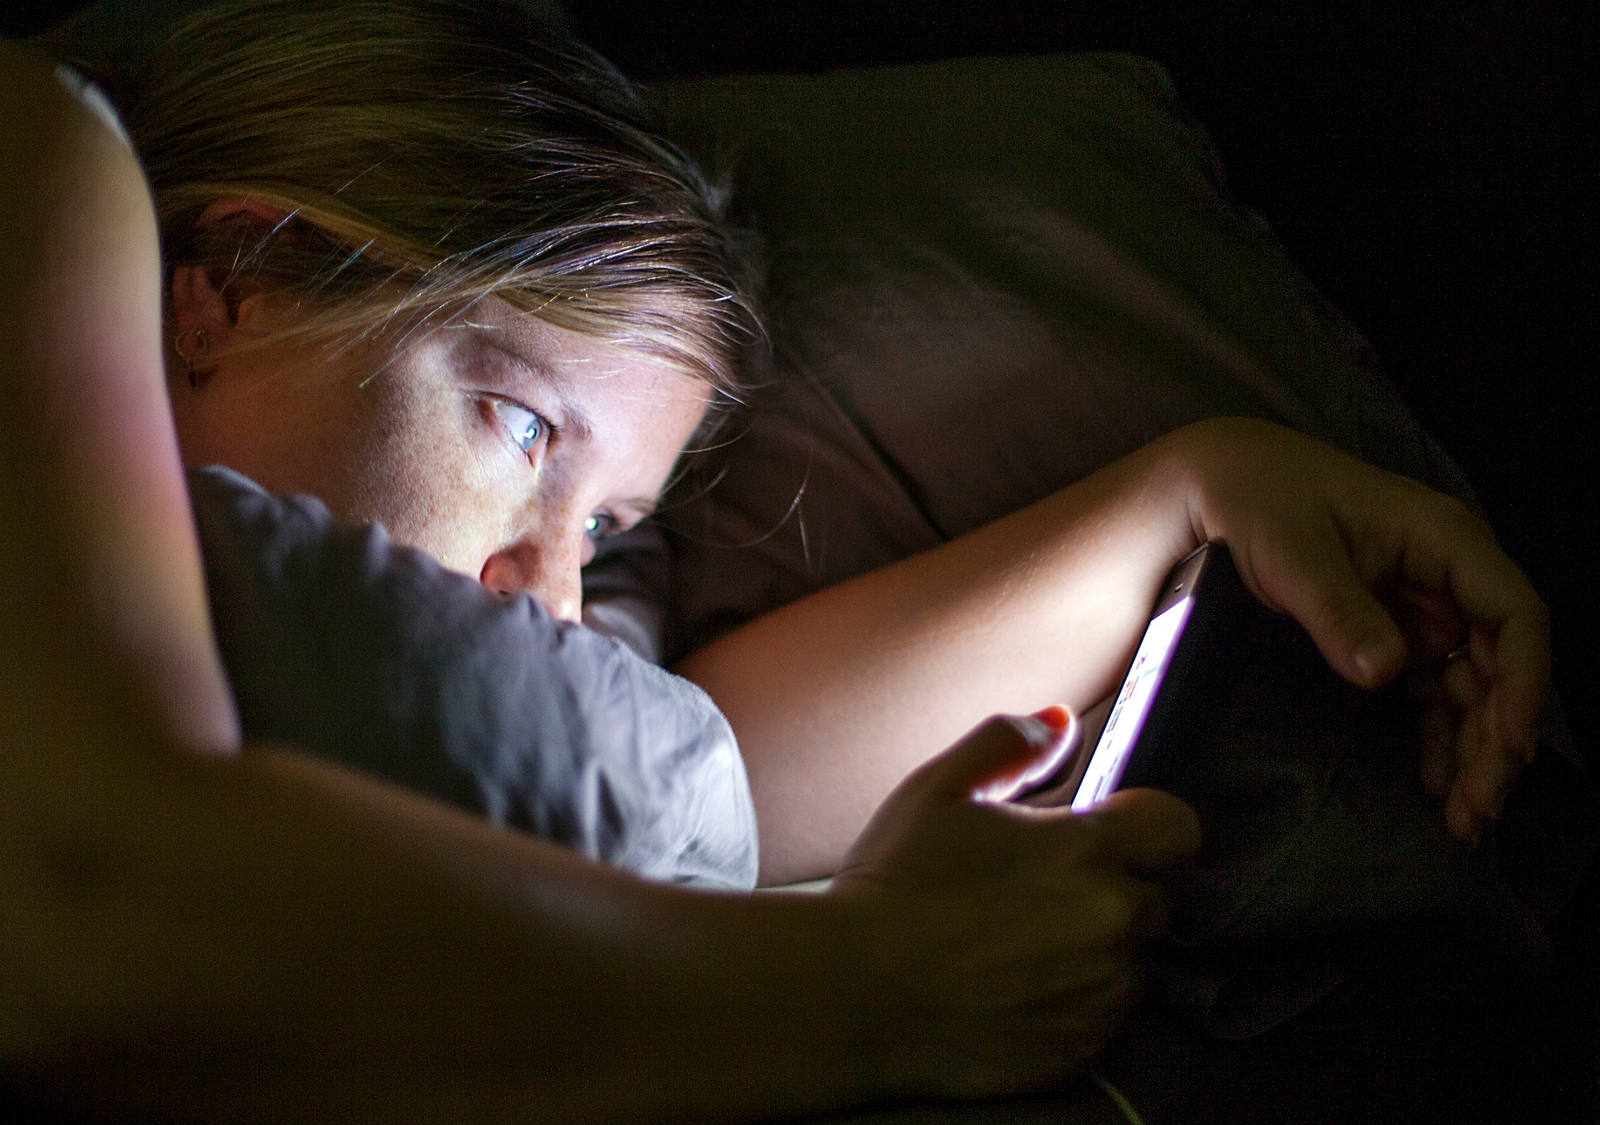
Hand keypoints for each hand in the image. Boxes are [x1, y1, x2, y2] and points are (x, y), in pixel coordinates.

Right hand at [827, 708, 1199, 1099]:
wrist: (854, 993)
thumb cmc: (894, 882)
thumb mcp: (938, 788)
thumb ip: (1008, 743)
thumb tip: (1059, 719)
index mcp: (1085, 850)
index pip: (1178, 827)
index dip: (1144, 824)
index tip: (1103, 832)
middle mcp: (1111, 922)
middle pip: (1157, 894)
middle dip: (1115, 886)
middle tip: (1041, 891)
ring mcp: (1101, 992)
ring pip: (1132, 958)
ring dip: (1098, 947)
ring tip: (1021, 944)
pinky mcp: (1083, 1047)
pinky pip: (1106, 1016)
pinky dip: (1077, 1000)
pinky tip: (1015, 987)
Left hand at [1169, 418, 1549, 841]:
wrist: (1217, 484)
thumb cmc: (1259, 499)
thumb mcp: (1292, 550)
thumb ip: (1338, 608)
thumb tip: (1385, 672)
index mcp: (1442, 539)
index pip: (1514, 614)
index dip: (1523, 683)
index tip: (1508, 745)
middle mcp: (1446, 576)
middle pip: (1499, 664)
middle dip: (1496, 738)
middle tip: (1478, 809)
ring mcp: (1422, 608)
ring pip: (1469, 688)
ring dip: (1472, 751)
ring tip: (1464, 819)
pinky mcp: (1393, 632)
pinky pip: (1430, 692)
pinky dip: (1437, 737)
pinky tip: (1435, 786)